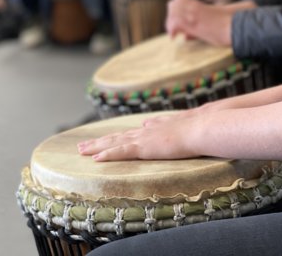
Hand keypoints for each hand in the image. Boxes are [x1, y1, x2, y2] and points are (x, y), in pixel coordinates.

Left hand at [77, 113, 200, 160]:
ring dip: (96, 148)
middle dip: (97, 142)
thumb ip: (159, 124)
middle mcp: (142, 132)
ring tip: (81, 151)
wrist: (201, 128)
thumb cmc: (194, 129)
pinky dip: (108, 155)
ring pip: (113, 144)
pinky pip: (121, 152)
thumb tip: (146, 123)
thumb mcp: (174, 125)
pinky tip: (96, 159)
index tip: (100, 140)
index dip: (112, 138)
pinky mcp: (145, 147)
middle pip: (114, 138)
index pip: (126, 134)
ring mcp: (142, 139)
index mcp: (150, 130)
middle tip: (81, 146)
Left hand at [165, 0, 233, 45]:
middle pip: (172, 4)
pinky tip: (174, 37)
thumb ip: (202, 24)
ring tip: (173, 34)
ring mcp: (194, 15)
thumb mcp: (216, 20)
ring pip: (172, 13)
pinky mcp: (194, 24)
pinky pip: (176, 22)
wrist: (235, 27)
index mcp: (199, 5)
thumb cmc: (231, 23)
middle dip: (170, 16)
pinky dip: (172, 29)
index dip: (173, 9)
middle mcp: (194, 8)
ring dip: (170, 24)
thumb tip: (186, 36)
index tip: (175, 19)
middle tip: (173, 29)